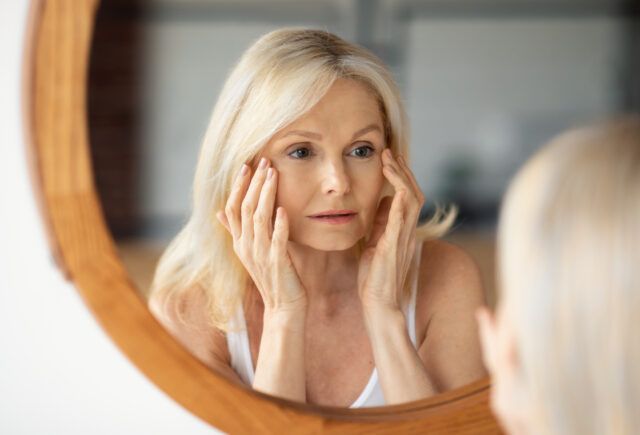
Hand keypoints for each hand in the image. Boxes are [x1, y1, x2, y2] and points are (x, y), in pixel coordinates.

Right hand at [217, 157, 306, 314]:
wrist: (282, 307)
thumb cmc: (271, 276)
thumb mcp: (250, 251)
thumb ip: (236, 230)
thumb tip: (219, 211)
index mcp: (239, 242)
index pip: (232, 208)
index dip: (238, 186)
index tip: (246, 165)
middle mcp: (246, 246)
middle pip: (244, 208)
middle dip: (254, 183)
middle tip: (264, 162)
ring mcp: (260, 255)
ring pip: (259, 219)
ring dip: (266, 194)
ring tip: (273, 174)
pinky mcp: (277, 263)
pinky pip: (277, 240)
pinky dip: (280, 224)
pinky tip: (283, 209)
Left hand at [357, 148, 424, 311]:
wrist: (378, 303)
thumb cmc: (376, 277)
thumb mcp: (376, 242)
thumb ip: (382, 223)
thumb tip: (384, 200)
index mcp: (402, 229)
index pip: (407, 195)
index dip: (400, 175)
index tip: (388, 158)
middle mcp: (407, 231)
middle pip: (413, 192)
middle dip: (402, 171)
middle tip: (389, 152)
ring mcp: (402, 239)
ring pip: (411, 202)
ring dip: (400, 180)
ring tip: (388, 162)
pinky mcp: (393, 249)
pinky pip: (400, 223)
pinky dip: (399, 205)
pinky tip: (394, 190)